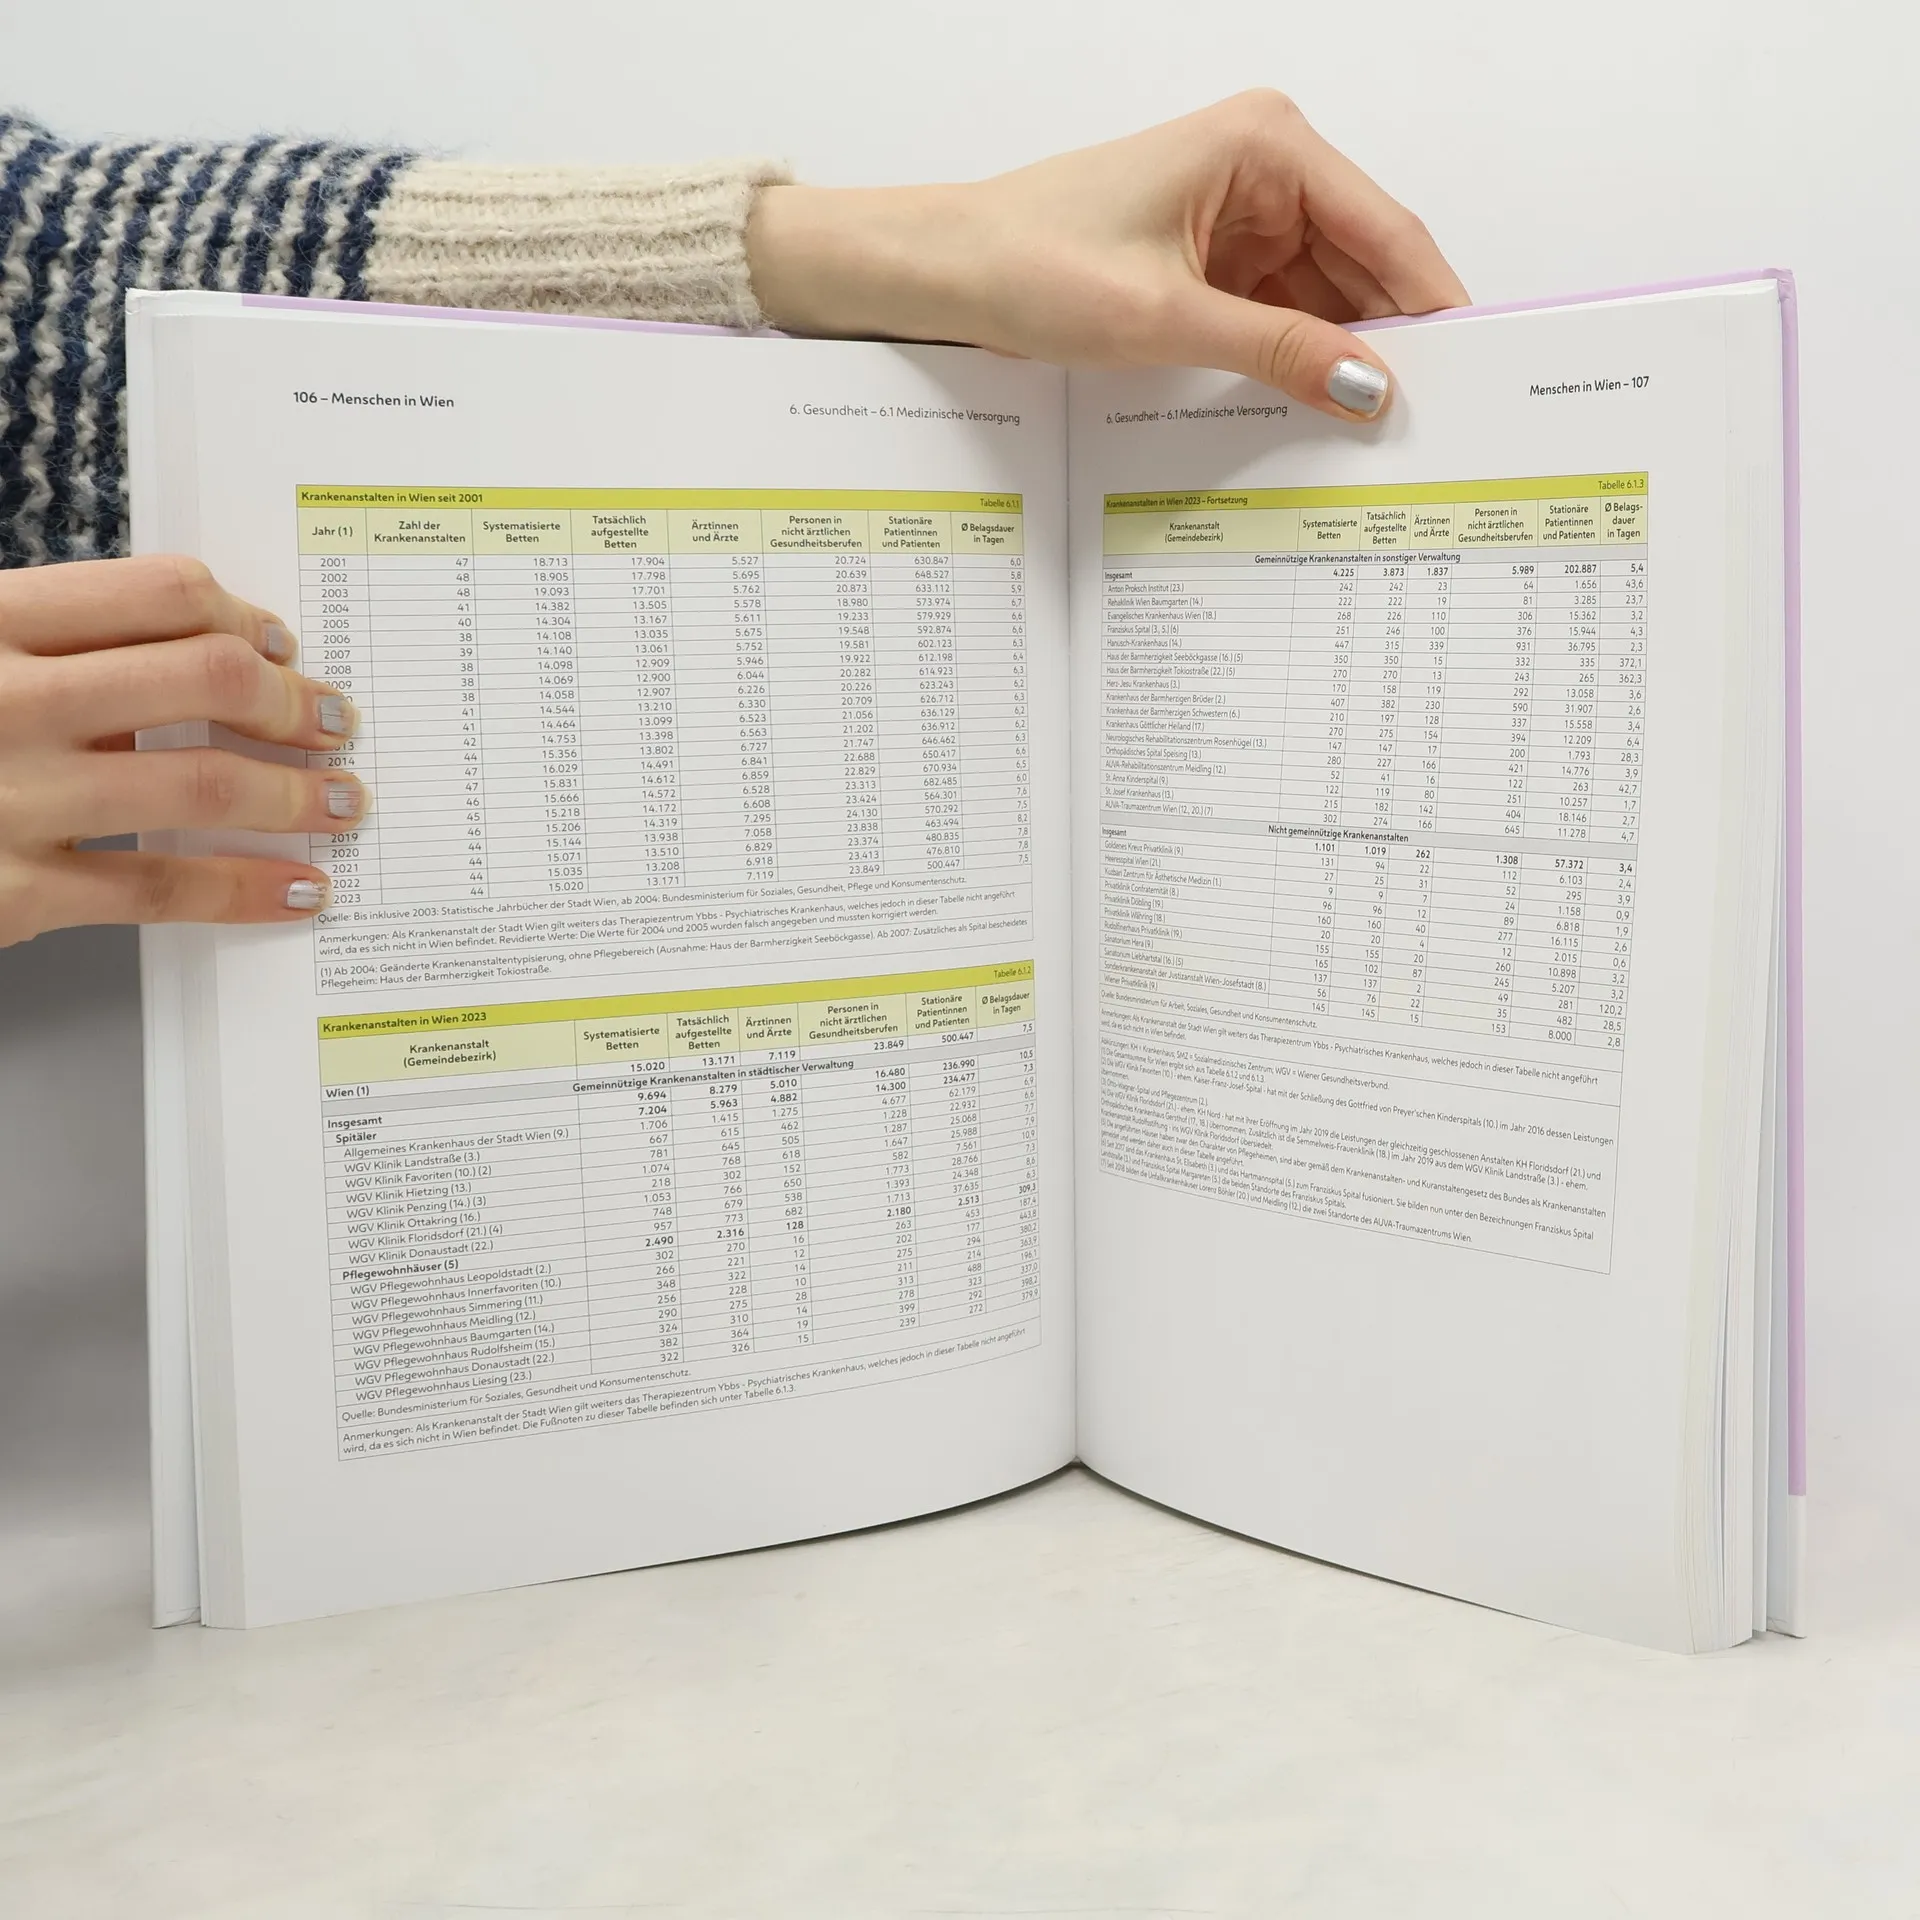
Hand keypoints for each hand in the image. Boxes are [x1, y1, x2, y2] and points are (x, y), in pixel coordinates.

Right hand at [0, 555, 365, 947]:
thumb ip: (53, 644)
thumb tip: (202, 650)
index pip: (159, 593)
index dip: (244, 618)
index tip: (282, 645)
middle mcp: (4, 699)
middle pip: (205, 678)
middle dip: (295, 703)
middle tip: (335, 723)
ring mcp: (9, 797)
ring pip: (201, 781)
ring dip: (296, 794)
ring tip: (343, 803)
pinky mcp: (10, 891)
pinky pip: (157, 886)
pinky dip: (244, 889)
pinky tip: (295, 889)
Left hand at [748, 90, 1468, 419]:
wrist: (943, 271)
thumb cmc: (1031, 261)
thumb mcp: (1167, 318)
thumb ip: (1278, 351)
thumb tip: (1369, 389)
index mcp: (1267, 146)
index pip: (1385, 231)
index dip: (1434, 306)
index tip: (1476, 372)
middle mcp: (1265, 168)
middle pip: (1364, 265)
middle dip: (1392, 341)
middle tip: (1435, 423)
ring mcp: (1241, 215)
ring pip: (1326, 297)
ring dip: (1344, 359)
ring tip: (1381, 434)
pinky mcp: (1214, 260)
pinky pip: (1281, 313)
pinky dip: (1298, 360)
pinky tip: (1318, 412)